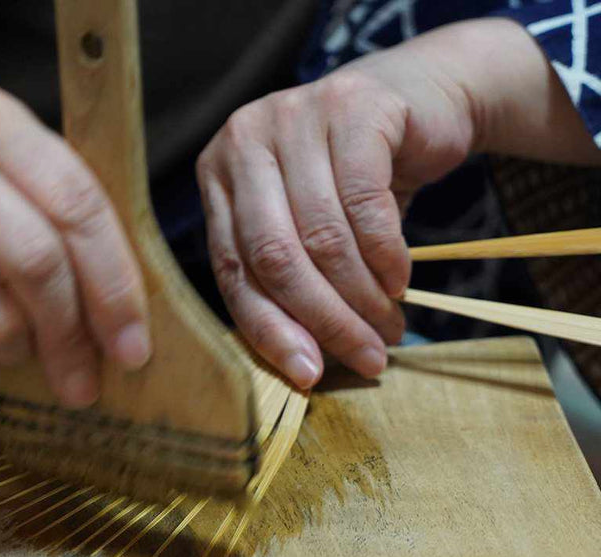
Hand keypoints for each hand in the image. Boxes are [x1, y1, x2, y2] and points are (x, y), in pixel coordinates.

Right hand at [0, 81, 149, 406]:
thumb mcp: (3, 160)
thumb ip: (63, 212)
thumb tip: (123, 313)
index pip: (76, 205)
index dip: (116, 284)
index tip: (133, 341)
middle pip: (36, 265)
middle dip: (75, 336)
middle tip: (88, 376)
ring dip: (25, 349)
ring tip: (24, 340)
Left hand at [197, 18, 600, 387]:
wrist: (418, 100)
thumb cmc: (352, 179)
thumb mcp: (305, 226)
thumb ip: (287, 279)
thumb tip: (302, 365)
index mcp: (219, 178)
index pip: (233, 270)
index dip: (270, 330)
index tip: (307, 375)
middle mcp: (244, 141)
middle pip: (275, 257)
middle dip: (324, 321)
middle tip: (366, 357)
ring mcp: (295, 117)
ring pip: (322, 238)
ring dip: (362, 298)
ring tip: (389, 326)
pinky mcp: (351, 108)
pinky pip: (365, 206)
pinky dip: (387, 256)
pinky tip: (401, 280)